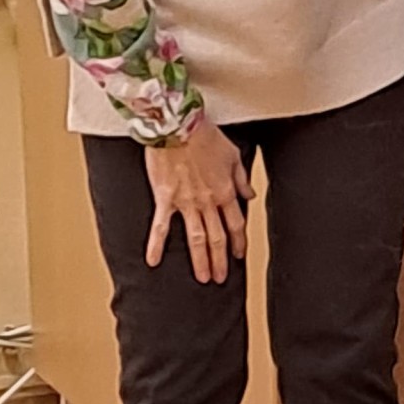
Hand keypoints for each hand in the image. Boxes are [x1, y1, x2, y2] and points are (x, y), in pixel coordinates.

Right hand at [144, 122, 250, 283]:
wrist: (177, 125)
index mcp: (225, 191)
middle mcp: (208, 202)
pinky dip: (156, 245)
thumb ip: (241, 179)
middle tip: (221, 277)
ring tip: (203, 278)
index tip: (240, 254)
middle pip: (217, 238)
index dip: (239, 242)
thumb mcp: (233, 155)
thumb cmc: (203, 135)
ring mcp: (186, 203)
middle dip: (221, 260)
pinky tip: (153, 261)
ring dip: (200, 261)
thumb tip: (249, 196)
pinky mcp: (165, 199)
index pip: (236, 224)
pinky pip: (161, 226)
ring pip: (196, 238)